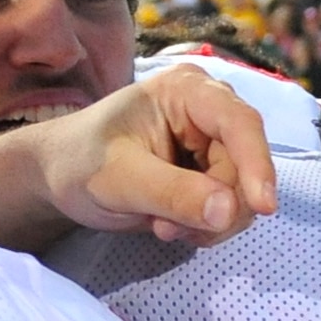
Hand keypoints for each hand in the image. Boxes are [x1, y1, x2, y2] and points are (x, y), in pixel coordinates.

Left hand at [32, 60, 280, 243]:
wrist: (57, 178)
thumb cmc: (78, 163)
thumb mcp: (118, 179)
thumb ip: (173, 193)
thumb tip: (229, 211)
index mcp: (188, 91)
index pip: (239, 124)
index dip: (257, 165)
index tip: (264, 208)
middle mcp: (211, 112)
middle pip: (244, 165)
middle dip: (216, 206)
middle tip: (169, 229)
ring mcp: (214, 144)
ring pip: (243, 192)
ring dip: (209, 222)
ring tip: (163, 227)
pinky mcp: (212, 173)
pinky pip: (232, 207)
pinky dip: (206, 226)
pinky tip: (171, 225)